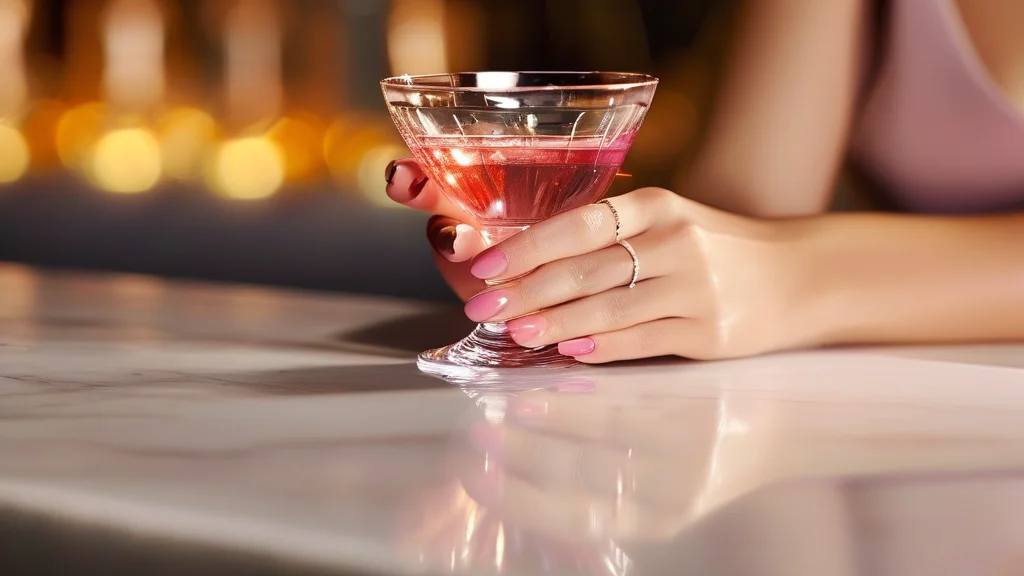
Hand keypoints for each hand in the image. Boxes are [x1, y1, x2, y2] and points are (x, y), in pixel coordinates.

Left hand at [386, 158, 807, 362]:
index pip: (579, 225)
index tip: (486, 267)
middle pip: (586, 269)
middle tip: (484, 307)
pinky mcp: (709, 331)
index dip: (527, 247)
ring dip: (555, 322)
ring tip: (515, 331)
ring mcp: (695, 288)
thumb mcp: (669, 223)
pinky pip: (642, 340)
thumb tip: (530, 267)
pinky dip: (601, 347)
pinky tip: (569, 350)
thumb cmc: (716, 249)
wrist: (798, 275)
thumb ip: (611, 239)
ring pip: (608, 308)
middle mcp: (676, 241)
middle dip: (526, 290)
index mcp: (658, 206)